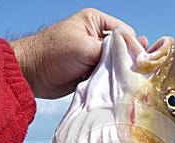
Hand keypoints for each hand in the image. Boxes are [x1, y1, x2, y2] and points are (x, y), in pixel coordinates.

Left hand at [10, 8, 147, 98]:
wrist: (34, 75)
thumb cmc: (54, 53)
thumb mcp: (86, 46)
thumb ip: (111, 50)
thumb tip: (134, 55)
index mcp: (96, 22)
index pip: (125, 33)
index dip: (133, 47)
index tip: (140, 61)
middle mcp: (97, 38)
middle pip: (123, 50)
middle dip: (128, 62)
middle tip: (138, 74)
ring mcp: (94, 57)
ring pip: (115, 65)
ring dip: (118, 74)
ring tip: (127, 82)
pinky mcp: (91, 73)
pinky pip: (107, 77)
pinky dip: (110, 82)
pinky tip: (116, 87)